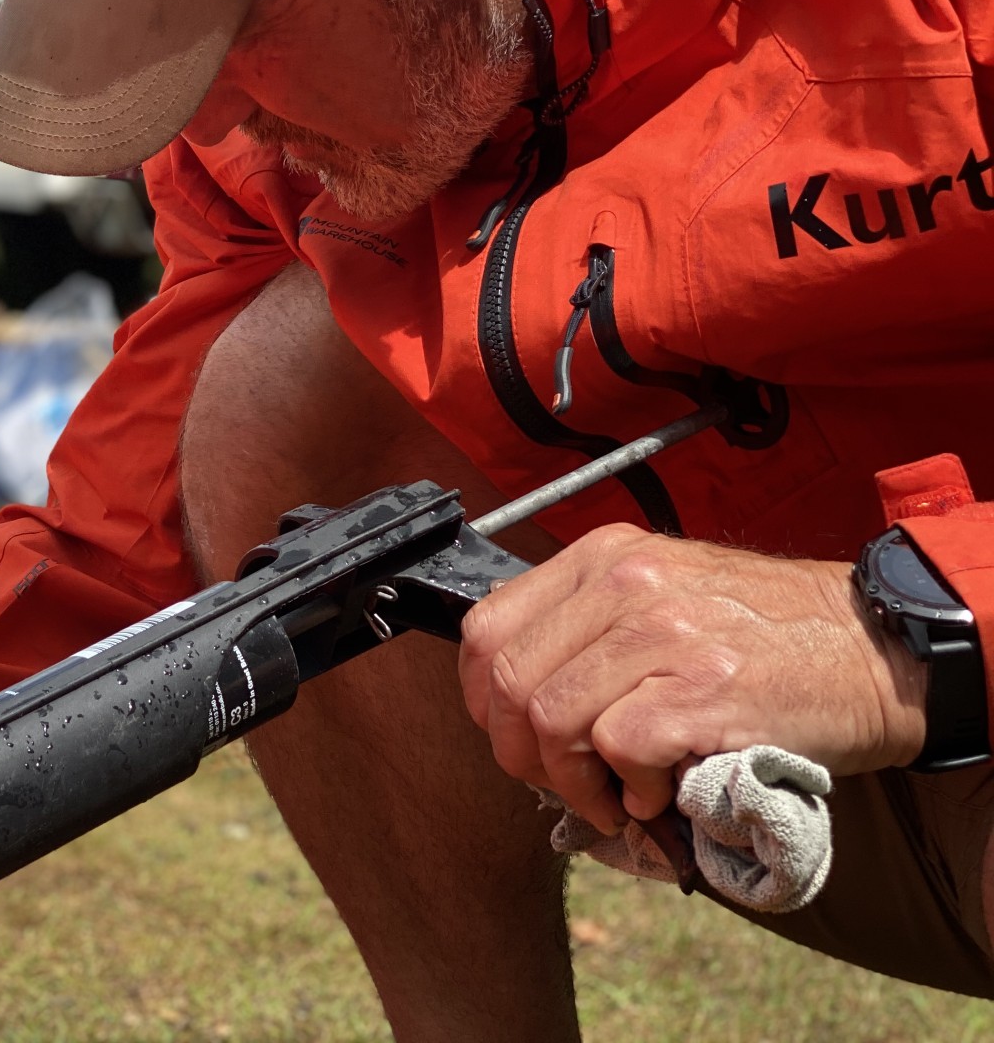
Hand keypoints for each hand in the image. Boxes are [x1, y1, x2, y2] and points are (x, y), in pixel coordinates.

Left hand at [457, 523, 926, 831]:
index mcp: (604, 557)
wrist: (873, 649)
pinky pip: (617, 750)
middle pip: (510, 683)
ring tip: (615, 796)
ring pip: (552, 721)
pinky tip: (662, 793)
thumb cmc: (765, 636)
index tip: (509, 735)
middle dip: (519, 753)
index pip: (487, 627)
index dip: (481, 698)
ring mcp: (664, 634)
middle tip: (561, 784)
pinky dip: (630, 791)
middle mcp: (626, 585)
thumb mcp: (663, 593)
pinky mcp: (702, 690)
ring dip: (574, 783)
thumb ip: (588, 626)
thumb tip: (511, 697)